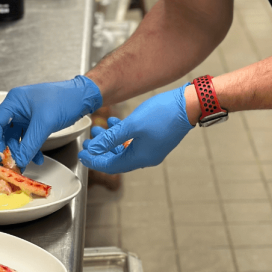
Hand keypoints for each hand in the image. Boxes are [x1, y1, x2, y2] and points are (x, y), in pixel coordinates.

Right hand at [0, 75, 101, 169]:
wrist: (84, 97)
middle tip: (12, 165)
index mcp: (15, 100)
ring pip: (16, 137)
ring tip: (26, 164)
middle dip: (9, 150)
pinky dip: (30, 148)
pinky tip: (37, 157)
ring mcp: (27, 114)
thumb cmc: (66, 99)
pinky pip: (27, 138)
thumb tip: (18, 161)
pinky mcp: (36, 121)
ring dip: (21, 151)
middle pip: (4, 132)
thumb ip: (30, 144)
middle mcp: (18, 106)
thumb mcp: (45, 123)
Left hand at [79, 84, 193, 173]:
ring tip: (99, 126)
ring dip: (110, 139)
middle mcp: (147, 157)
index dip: (95, 160)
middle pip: (117, 158)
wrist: (188, 105)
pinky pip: (134, 140)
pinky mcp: (156, 138)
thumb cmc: (163, 114)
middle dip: (101, 149)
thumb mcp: (132, 125)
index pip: (111, 166)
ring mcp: (152, 148)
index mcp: (140, 158)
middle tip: (88, 140)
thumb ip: (112, 137)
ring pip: (124, 148)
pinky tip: (115, 121)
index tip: (82, 154)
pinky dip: (122, 133)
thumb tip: (95, 149)